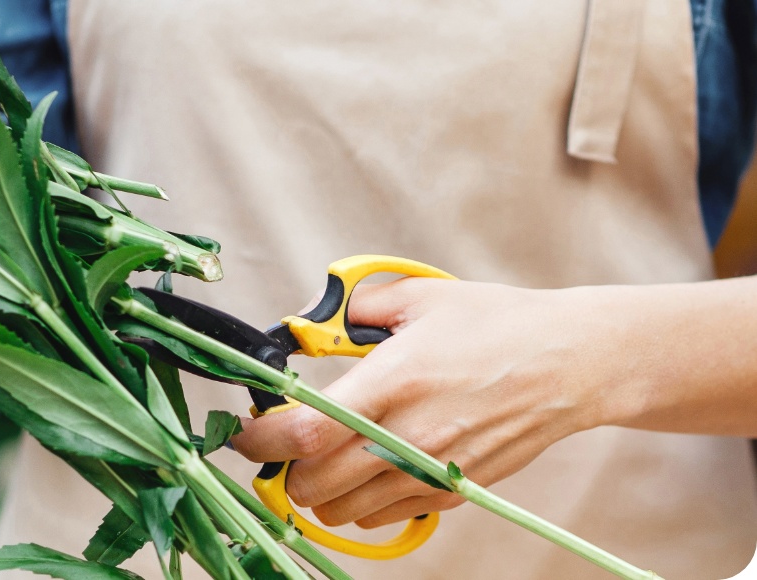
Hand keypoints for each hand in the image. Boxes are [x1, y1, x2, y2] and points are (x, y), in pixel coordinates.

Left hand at [231, 278, 635, 529]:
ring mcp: (432, 469)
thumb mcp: (418, 299)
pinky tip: (366, 467)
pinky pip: (384, 516)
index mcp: (394, 380)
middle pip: (314, 484)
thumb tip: (307, 325)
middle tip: (282, 443)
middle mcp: (410, 434)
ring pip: (343, 511)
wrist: (569, 363)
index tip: (244, 433)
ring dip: (318, 489)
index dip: (260, 440)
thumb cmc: (496, 324)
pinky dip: (359, 502)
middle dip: (284, 469)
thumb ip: (352, 312)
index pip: (305, 430)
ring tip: (322, 455)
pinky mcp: (453, 490)